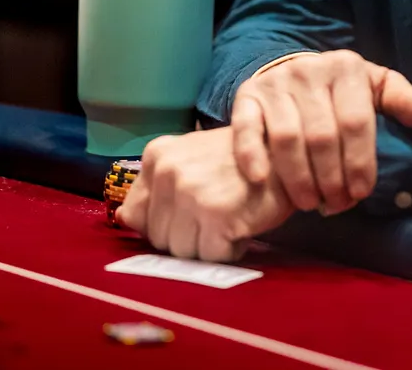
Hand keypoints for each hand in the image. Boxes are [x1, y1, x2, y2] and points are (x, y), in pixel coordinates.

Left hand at [114, 127, 295, 261]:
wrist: (288, 155)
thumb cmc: (241, 162)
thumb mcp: (192, 160)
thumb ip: (156, 188)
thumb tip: (124, 218)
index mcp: (157, 155)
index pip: (136, 214)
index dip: (165, 222)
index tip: (189, 213)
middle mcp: (167, 171)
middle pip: (159, 237)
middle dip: (187, 236)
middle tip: (216, 213)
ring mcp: (190, 192)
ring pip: (181, 251)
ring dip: (207, 245)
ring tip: (229, 218)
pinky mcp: (214, 214)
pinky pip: (209, 257)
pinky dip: (228, 249)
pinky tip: (242, 225)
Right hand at [229, 50, 411, 214]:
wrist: (294, 71)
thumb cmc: (343, 91)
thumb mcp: (375, 88)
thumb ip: (402, 101)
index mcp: (346, 68)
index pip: (356, 122)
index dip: (360, 163)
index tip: (361, 193)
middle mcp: (308, 70)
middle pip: (321, 136)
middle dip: (331, 178)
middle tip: (336, 205)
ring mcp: (275, 83)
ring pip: (287, 138)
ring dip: (299, 178)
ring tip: (310, 203)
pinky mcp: (247, 96)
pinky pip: (246, 129)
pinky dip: (252, 155)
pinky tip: (262, 181)